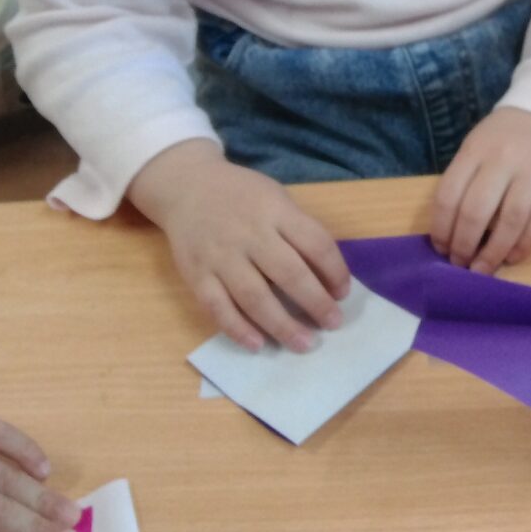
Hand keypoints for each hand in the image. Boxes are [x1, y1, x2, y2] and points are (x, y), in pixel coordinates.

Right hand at [131, 141, 350, 353]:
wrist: (187, 186)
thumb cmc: (242, 196)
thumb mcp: (276, 198)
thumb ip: (297, 229)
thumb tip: (325, 275)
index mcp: (276, 211)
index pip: (316, 243)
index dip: (335, 271)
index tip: (343, 294)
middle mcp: (250, 234)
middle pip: (289, 273)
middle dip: (316, 303)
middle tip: (333, 323)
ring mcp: (221, 256)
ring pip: (254, 297)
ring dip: (282, 325)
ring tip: (303, 344)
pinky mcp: (196, 275)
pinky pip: (218, 307)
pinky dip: (238, 329)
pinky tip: (258, 345)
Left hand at [430, 108, 530, 272]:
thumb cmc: (503, 140)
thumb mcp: (475, 148)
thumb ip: (464, 183)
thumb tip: (451, 234)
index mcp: (475, 151)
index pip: (449, 195)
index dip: (442, 228)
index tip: (441, 249)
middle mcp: (503, 160)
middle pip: (477, 211)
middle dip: (464, 245)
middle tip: (460, 264)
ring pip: (510, 220)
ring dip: (494, 251)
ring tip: (484, 268)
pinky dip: (525, 244)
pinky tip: (513, 256)